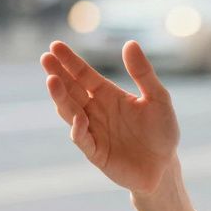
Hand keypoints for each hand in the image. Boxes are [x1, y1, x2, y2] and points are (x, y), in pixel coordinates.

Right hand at [41, 40, 179, 193]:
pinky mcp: (95, 152)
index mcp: (108, 95)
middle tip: (45, 58)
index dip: (70, 62)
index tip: (55, 46)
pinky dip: (78, 128)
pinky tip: (78, 116)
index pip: (84, 75)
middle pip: (71, 90)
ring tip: (52, 80)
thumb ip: (143, 73)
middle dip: (58, 74)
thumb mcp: (158, 98)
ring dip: (61, 97)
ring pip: (70, 112)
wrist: (165, 167)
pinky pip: (82, 139)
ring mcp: (93, 131)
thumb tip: (130, 43)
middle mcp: (96, 111)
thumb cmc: (162, 132)